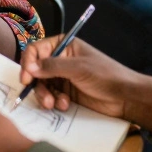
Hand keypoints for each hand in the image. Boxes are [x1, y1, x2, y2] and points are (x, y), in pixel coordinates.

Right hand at [19, 35, 151, 132]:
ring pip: (42, 85)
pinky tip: (65, 105)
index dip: (28, 63)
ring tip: (55, 104)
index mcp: (64, 46)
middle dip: (38, 85)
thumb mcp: (78, 68)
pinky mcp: (66, 93)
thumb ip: (52, 67)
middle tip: (44, 99)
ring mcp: (63, 77)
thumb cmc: (105, 75)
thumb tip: (29, 67)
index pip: (36, 50)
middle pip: (36, 70)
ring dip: (45, 96)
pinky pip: (51, 96)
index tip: (26, 79)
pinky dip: (54, 102)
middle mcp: (60, 60)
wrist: (125, 97)